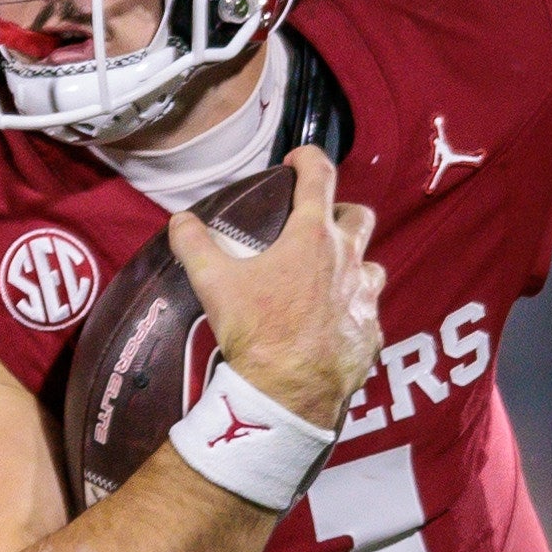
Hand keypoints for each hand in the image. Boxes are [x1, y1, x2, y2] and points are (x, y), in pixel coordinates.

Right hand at [176, 142, 381, 428]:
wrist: (289, 393)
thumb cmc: (256, 332)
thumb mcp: (215, 284)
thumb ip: (195, 245)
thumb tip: (180, 221)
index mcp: (312, 238)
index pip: (319, 177)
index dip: (308, 158)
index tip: (297, 159)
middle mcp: (348, 260)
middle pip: (358, 216)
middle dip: (340, 213)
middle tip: (317, 225)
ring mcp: (365, 297)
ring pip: (371, 266)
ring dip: (352, 265)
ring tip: (327, 279)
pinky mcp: (371, 333)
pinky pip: (367, 313)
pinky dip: (351, 312)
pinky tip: (331, 326)